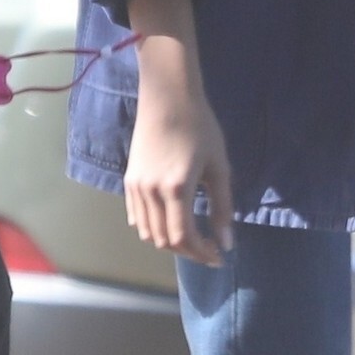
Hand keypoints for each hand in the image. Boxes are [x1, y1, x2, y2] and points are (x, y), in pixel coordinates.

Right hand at [124, 0, 234, 265]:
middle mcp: (151, 192)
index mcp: (176, 189)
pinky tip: (171, 223)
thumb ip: (222, 207)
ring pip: (148, 233)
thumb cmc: (201, 127)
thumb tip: (226, 243)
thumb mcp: (219, 167)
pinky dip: (153, 229)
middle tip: (210, 250)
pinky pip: (137, 218)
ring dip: (170, 242)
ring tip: (193, 238)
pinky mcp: (129, 180)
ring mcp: (136, 187)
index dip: (202, 253)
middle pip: (164, 240)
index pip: (184, 237)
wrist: (168, 97)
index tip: (219, 256)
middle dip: (189, 251)